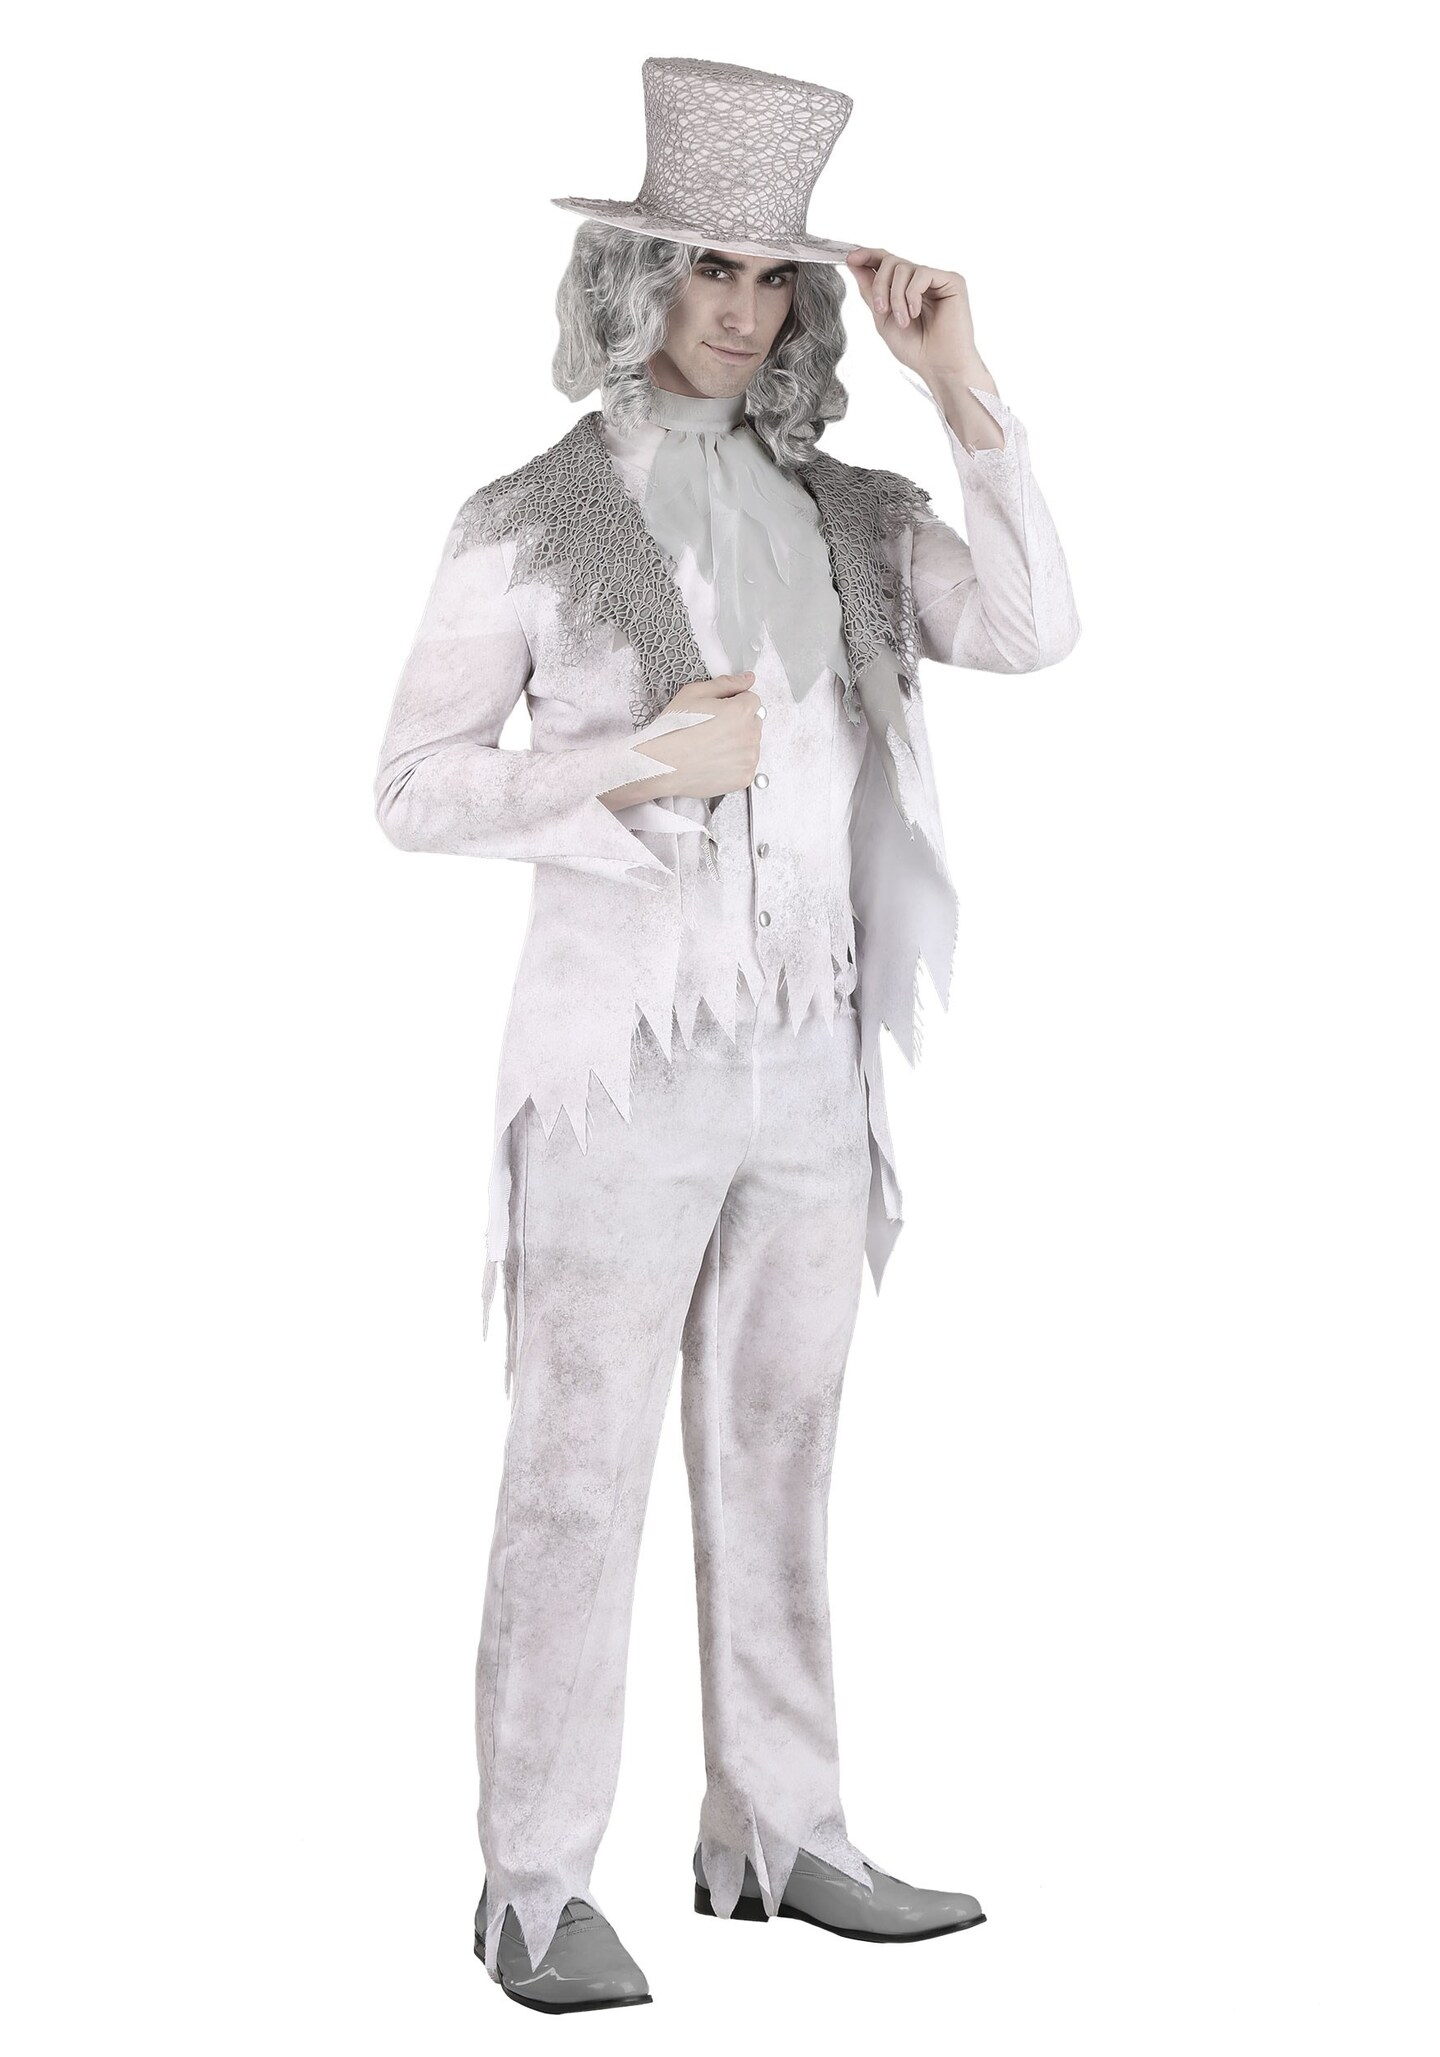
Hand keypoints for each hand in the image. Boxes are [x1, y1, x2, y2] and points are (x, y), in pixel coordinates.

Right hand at [631, 673, 763, 800]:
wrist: (659, 764)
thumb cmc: (672, 729)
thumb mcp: (694, 693)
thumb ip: (726, 683)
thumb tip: (748, 678)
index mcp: (741, 710)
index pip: (752, 701)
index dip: (734, 704)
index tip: (718, 713)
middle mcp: (750, 734)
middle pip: (753, 722)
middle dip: (737, 723)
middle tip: (711, 730)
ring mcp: (748, 758)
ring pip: (750, 745)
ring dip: (737, 744)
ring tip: (710, 747)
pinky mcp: (743, 778)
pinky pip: (746, 766)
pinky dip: (734, 765)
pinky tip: (714, 761)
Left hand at [845, 247, 983, 380]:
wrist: (938, 366)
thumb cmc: (915, 348)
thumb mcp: (882, 318)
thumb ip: (870, 291)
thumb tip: (853, 263)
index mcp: (905, 288)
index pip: (885, 261)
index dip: (867, 255)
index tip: (851, 258)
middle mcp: (920, 280)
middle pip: (891, 260)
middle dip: (880, 285)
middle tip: (881, 310)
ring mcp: (936, 279)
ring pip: (904, 267)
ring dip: (896, 296)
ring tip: (903, 321)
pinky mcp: (952, 280)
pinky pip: (922, 273)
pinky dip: (912, 294)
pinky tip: (916, 313)